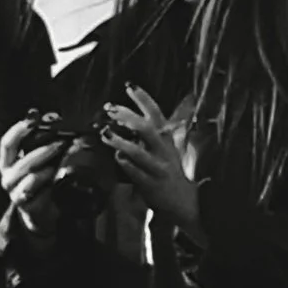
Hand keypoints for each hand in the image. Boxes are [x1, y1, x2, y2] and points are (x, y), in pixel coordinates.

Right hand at [0, 111, 85, 234]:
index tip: (33, 120)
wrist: (42, 212)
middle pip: (21, 160)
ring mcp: (16, 193)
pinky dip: (46, 183)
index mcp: (8, 162)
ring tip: (60, 157)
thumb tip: (54, 118)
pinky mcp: (27, 206)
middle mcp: (8, 177)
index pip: (7, 143)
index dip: (18, 130)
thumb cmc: (41, 182)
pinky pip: (36, 193)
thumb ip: (44, 141)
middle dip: (42, 150)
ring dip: (45, 165)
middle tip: (60, 142)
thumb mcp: (40, 160)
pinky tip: (55, 177)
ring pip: (28, 176)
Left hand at [100, 87, 200, 235]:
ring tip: (105, 134)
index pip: (156, 113)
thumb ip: (154, 131)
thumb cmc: (169, 170)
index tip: (129, 86)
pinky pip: (136, 173)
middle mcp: (163, 151)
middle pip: (146, 129)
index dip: (143, 98)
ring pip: (139, 152)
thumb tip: (142, 112)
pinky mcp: (151, 185)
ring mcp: (157, 168)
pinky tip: (116, 157)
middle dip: (128, 117)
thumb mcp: (166, 147)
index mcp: (166, 138)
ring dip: (121, 142)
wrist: (182, 201)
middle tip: (110, 111)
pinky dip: (125, 164)